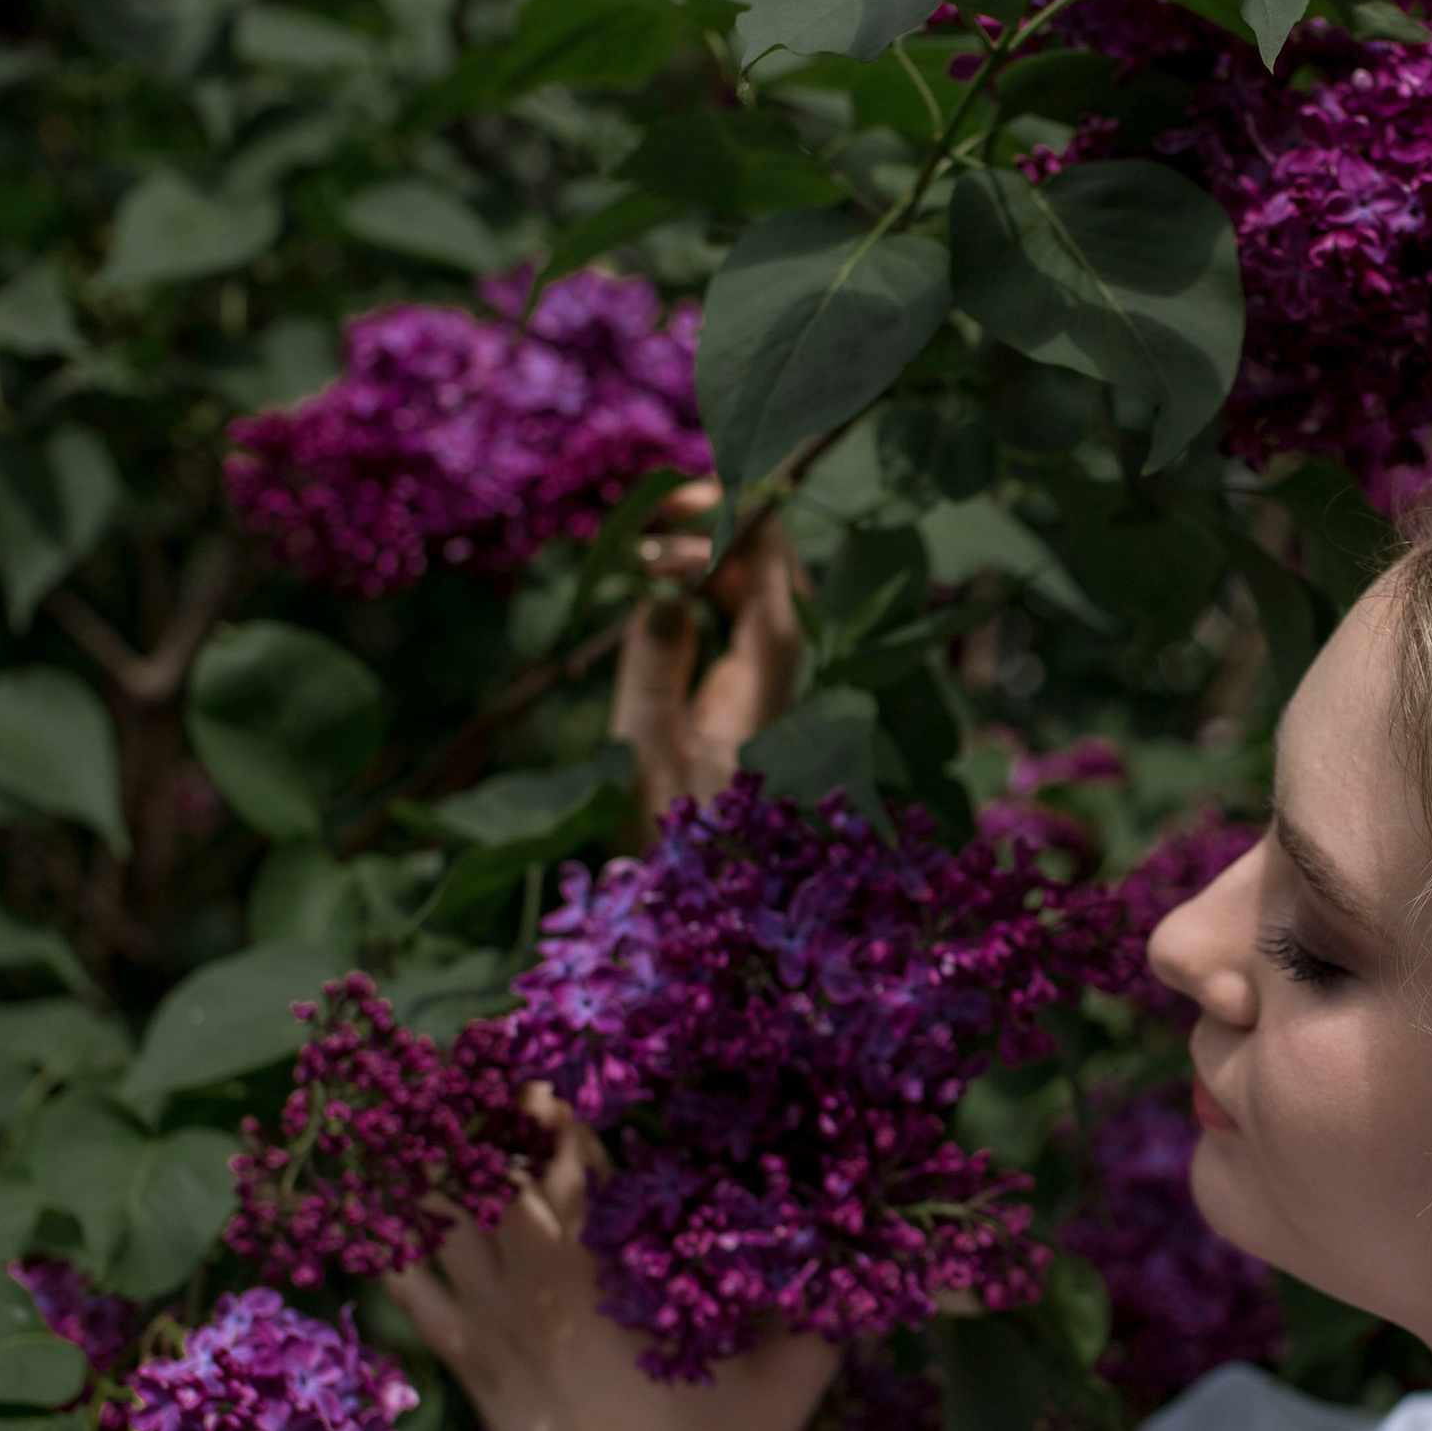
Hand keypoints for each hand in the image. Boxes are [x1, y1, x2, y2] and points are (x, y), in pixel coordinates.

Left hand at [387, 1109, 839, 1430]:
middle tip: (484, 1078)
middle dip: (488, 1119)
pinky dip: (392, 1243)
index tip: (553, 1074)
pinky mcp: (468, 1363)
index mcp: (615, 1269)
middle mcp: (543, 1280)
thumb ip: (820, 1305)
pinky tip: (375, 1207)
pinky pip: (413, 1288)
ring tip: (422, 1119)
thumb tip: (854, 1249)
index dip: (560, 1109)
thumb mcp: (793, 1378)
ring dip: (433, 1165)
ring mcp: (495, 1322)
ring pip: (442, 1219)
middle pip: (496, 1171)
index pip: (575, 1161)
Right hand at [611, 480, 800, 829]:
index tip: (674, 499)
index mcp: (772, 680)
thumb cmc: (675, 849)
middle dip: (717, 531)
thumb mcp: (646, 752)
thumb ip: (653, 660)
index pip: (772, 568)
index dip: (733, 516)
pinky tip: (659, 599)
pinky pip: (743, 638)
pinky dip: (707, 605)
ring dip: (709, 566)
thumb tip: (662, 588)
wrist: (717, 931)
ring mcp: (779, 698)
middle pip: (772, 576)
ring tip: (640, 556)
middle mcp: (790, 681)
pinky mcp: (761, 718)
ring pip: (758, 603)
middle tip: (650, 518)